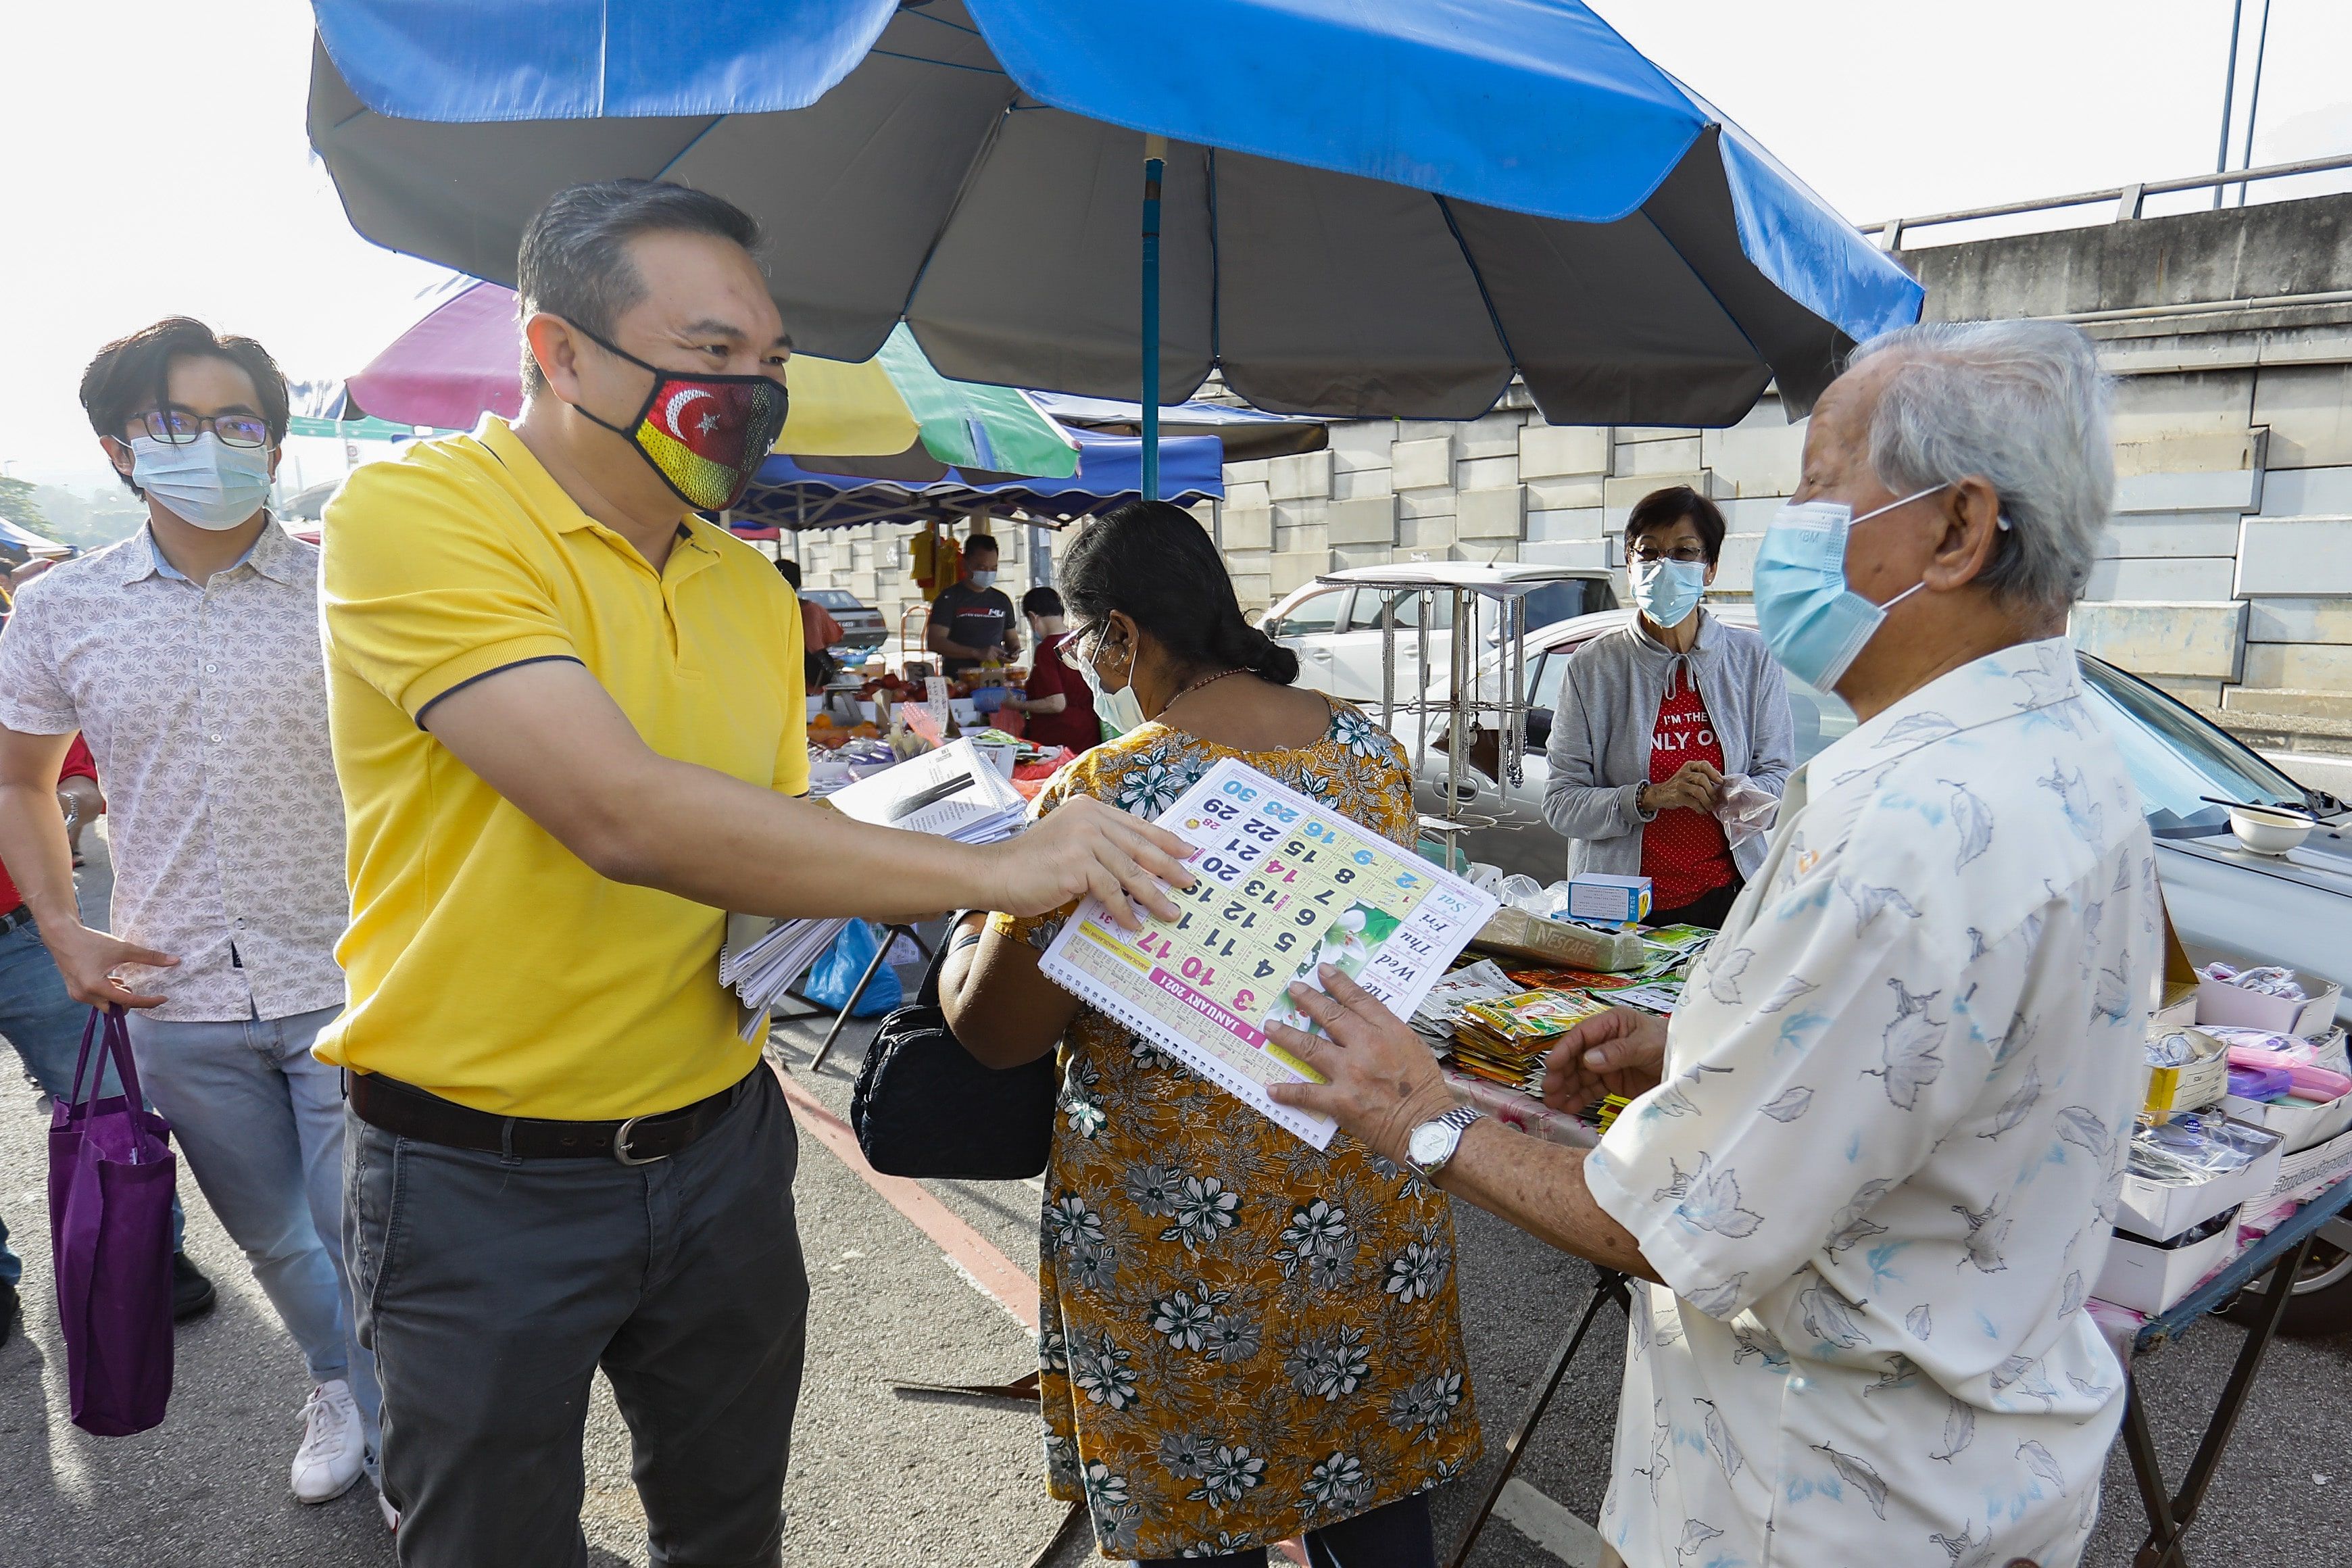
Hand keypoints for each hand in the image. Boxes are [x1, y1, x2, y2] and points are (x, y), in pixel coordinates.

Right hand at [42, 920, 176, 1009]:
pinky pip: (96, 999)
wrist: (62, 936)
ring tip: (122, 980)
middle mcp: (84, 995)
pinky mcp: (74, 991)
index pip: (127, 1001)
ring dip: (117, 996)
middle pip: (114, 1008)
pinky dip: (107, 993)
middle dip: (129, 1001)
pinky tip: (112, 980)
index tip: (163, 998)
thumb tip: (175, 961)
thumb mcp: (123, 949)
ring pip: (105, 1004)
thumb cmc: (91, 941)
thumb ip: (149, 957)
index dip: (148, 1002)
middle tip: (135, 985)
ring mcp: (76, 995)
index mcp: (95, 986)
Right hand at [987, 795, 1193, 928]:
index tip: (1188, 852)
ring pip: (1130, 872)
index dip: (1165, 841)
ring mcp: (1084, 839)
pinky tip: (1132, 924)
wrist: (996, 873)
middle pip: (1140, 846)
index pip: (1137, 825)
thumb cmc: (1030, 865)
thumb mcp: (1069, 844)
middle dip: (1169, 868)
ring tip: (1170, 912)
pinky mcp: (1078, 864)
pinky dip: (1124, 911)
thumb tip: (1136, 872)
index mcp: (1090, 809)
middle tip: (1190, 884)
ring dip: (1153, 897)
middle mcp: (1090, 818)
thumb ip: (1098, 848)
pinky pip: (1111, 892)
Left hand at [1264, 966, 1455, 1165]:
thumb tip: (1366, 1025)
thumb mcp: (1415, 1048)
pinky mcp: (1340, 1101)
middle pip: (1330, 1016)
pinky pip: (1306, 1093)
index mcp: (1388, 1031)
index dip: (1338, 983)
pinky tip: (1272, 1088)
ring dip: (1286, 1036)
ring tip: (1270, 1027)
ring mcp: (1349, 1072)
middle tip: (1292, 990)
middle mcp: (1366, 1046)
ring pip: (1310, 1047)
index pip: (1359, 999)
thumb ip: (1389, 1034)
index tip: (1323, 970)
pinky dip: (1287, 1092)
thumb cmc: (1426, 1090)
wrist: (1427, 1127)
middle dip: (1308, 1000)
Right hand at [1541, 1006, 1667, 1114]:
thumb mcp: (1646, 1045)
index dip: (1565, 1050)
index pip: (1582, 1035)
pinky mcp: (1613, 1081)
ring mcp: (1608, 1063)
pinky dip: (1579, 1098)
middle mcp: (1606, 1041)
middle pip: (1576, 1056)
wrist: (1690, 1071)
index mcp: (1613, 1024)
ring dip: (1566, 1088)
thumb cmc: (1670, 1046)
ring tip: (1553, 1103)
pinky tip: (1568, 1108)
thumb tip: (1588, 1060)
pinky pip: (1591, 1089)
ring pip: (1580, 1075)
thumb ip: (1617, 1052)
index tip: (1552, 1066)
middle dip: (1561, 1073)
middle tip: (1549, 1090)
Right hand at [1647, 760, 1722, 813]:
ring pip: (1698, 790)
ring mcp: (1680, 784)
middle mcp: (1684, 773)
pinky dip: (1700, 808)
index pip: (1704, 765)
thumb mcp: (1688, 776)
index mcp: (1689, 766)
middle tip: (1715, 799)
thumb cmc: (1678, 786)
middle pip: (1702, 778)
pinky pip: (1693, 802)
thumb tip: (1719, 785)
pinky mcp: (1677, 796)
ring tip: (1709, 806)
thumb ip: (1702, 777)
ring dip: (1707, 800)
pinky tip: (1701, 810)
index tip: (1720, 781)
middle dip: (1711, 790)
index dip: (1714, 773)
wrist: (1659, 794)